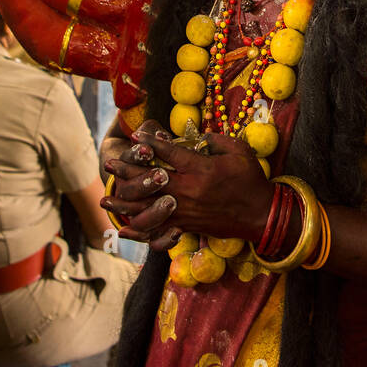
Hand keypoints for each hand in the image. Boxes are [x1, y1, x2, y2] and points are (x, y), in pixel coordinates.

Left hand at [101, 126, 270, 249]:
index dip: (149, 143)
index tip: (135, 137)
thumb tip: (196, 136)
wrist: (260, 214)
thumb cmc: (251, 180)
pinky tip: (124, 229)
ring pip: (147, 207)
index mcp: (200, 169)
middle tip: (109, 164)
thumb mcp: (239, 151)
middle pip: (149, 180)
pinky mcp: (186, 225)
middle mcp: (187, 190)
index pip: (168, 153)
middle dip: (126, 172)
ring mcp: (185, 210)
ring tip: (106, 198)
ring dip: (124, 203)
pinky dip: (139, 230)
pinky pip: (158, 228)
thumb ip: (216, 140)